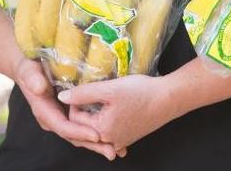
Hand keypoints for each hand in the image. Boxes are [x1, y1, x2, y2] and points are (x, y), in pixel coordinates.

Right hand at [13, 59, 127, 160]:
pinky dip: (97, 133)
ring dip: (98, 143)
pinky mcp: (69, 115)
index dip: (79, 132)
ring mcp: (62, 119)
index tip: (96, 136)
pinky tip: (114, 139)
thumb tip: (39, 88)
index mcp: (44, 112)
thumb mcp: (28, 70)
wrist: (27, 70)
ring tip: (118, 149)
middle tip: (112, 151)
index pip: (63, 127)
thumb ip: (32, 78)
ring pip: (80, 135)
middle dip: (93, 145)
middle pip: (74, 137)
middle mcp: (53, 120)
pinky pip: (83, 127)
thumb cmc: (28, 68)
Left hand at [59, 74, 186, 152]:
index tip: (80, 88)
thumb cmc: (140, 92)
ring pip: (95, 132)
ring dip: (90, 119)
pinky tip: (105, 113)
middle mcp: (109, 141)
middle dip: (79, 113)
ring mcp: (119, 142)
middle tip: (83, 95)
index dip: (74, 101)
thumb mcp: (108, 89)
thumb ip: (83, 94)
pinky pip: (107, 134)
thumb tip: (62, 97)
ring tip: (92, 102)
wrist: (168, 99)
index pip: (74, 119)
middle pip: (83, 129)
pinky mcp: (127, 138)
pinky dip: (102, 125)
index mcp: (101, 130)